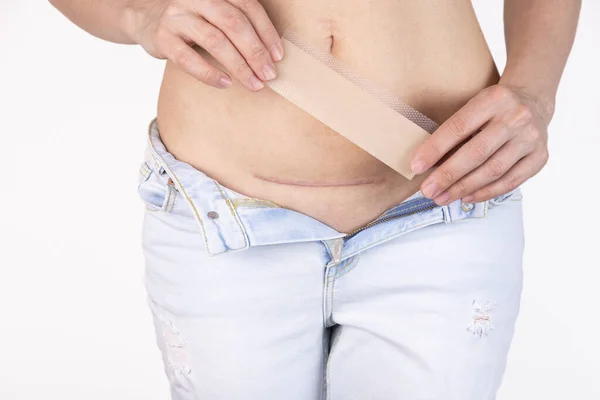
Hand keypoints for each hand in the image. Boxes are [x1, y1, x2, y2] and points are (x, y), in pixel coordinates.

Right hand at [126, 0, 282, 89]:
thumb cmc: (191, 21)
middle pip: (233, 23)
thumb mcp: (213, 13)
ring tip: (253, 83)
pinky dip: (210, 73)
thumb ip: (236, 24)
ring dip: (239, 66)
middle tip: (269, 74)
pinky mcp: (163, 38)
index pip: (248, 7)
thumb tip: (270, 56)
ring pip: (214, 40)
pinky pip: (188, 58)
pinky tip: (225, 83)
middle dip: (255, 51)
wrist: (144, 17)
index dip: (266, 32)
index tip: (278, 56)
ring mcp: (178, 17)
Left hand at [409, 84, 552, 204]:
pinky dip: (485, 192)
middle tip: (427, 191)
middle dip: (447, 175)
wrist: (533, 101)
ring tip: (442, 198)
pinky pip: (510, 181)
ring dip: (463, 188)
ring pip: (493, 170)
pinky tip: (466, 197)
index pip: (458, 127)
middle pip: (476, 153)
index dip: (435, 149)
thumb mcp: (474, 106)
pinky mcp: (540, 157)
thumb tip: (425, 165)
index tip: (416, 167)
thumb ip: (454, 131)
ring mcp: (531, 138)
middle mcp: (516, 117)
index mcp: (494, 99)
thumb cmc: (492, 108)